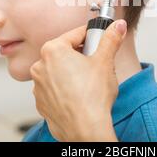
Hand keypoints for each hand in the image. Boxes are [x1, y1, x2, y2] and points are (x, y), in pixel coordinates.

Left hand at [30, 19, 127, 141]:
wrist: (85, 129)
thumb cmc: (92, 97)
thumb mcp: (105, 61)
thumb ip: (111, 39)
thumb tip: (118, 26)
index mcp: (53, 50)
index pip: (75, 34)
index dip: (92, 36)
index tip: (100, 40)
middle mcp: (40, 66)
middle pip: (66, 52)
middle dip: (82, 55)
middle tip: (97, 63)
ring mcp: (38, 85)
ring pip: (59, 70)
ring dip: (72, 72)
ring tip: (89, 82)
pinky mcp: (41, 102)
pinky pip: (55, 88)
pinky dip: (66, 88)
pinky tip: (80, 94)